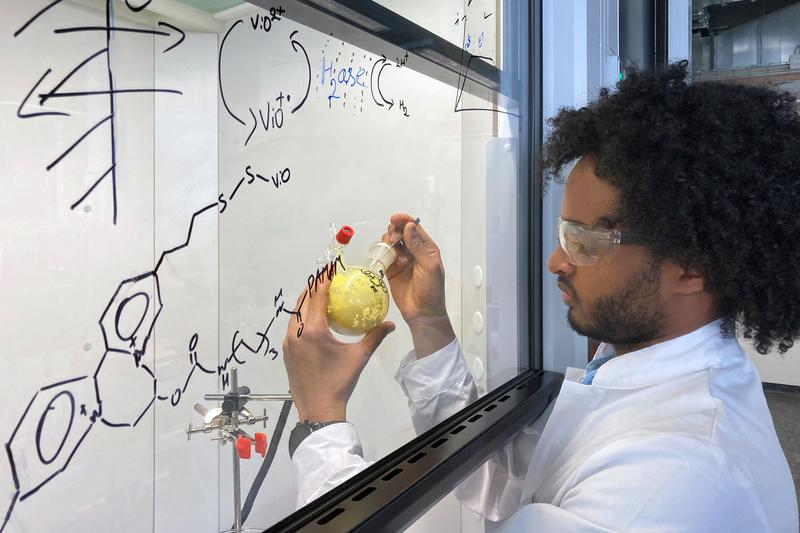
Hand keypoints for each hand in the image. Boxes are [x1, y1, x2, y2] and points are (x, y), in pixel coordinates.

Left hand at [282, 275, 394, 421]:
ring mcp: (288, 342)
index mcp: (314, 330)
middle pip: (302, 301)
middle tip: (324, 279)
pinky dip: (301, 317)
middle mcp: (296, 332)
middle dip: (312, 287)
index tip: (329, 271)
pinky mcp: (286, 351)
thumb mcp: (359, 357)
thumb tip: (390, 324)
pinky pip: (292, 327)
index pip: (317, 297)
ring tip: (317, 295)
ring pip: (295, 314)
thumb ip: (374, 337)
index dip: (323, 281)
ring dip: (305, 302)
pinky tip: (312, 319)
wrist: (318, 408)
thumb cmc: (339, 381)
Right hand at [383, 214, 454, 356]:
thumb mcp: (429, 266)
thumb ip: (418, 246)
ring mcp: (401, 260)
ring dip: (390, 244)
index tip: (394, 219)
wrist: (422, 312)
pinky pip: (383, 255)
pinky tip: (390, 263)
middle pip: (399, 232)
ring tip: (397, 258)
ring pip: (390, 242)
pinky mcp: (391, 269)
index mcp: (426, 248)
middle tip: (394, 241)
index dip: (404, 220)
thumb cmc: (431, 290)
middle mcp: (413, 251)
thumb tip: (409, 226)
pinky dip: (383, 254)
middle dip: (394, 232)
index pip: (413, 227)